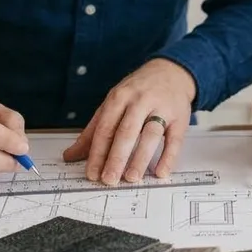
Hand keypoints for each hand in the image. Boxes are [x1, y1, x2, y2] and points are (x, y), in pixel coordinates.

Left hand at [62, 59, 194, 184]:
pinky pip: (174, 140)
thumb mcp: (113, 103)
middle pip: (127, 131)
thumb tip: (71, 155)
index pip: (105, 128)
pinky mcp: (180, 118)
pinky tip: (160, 172)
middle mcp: (140, 101)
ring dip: (140, 158)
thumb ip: (93, 130)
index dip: (98, 152)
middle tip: (109, 179)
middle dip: (117, 157)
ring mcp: (162, 109)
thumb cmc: (138, 91)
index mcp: (119, 98)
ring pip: (150, 135)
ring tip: (131, 177)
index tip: (92, 173)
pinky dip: (168, 157)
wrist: (171, 72)